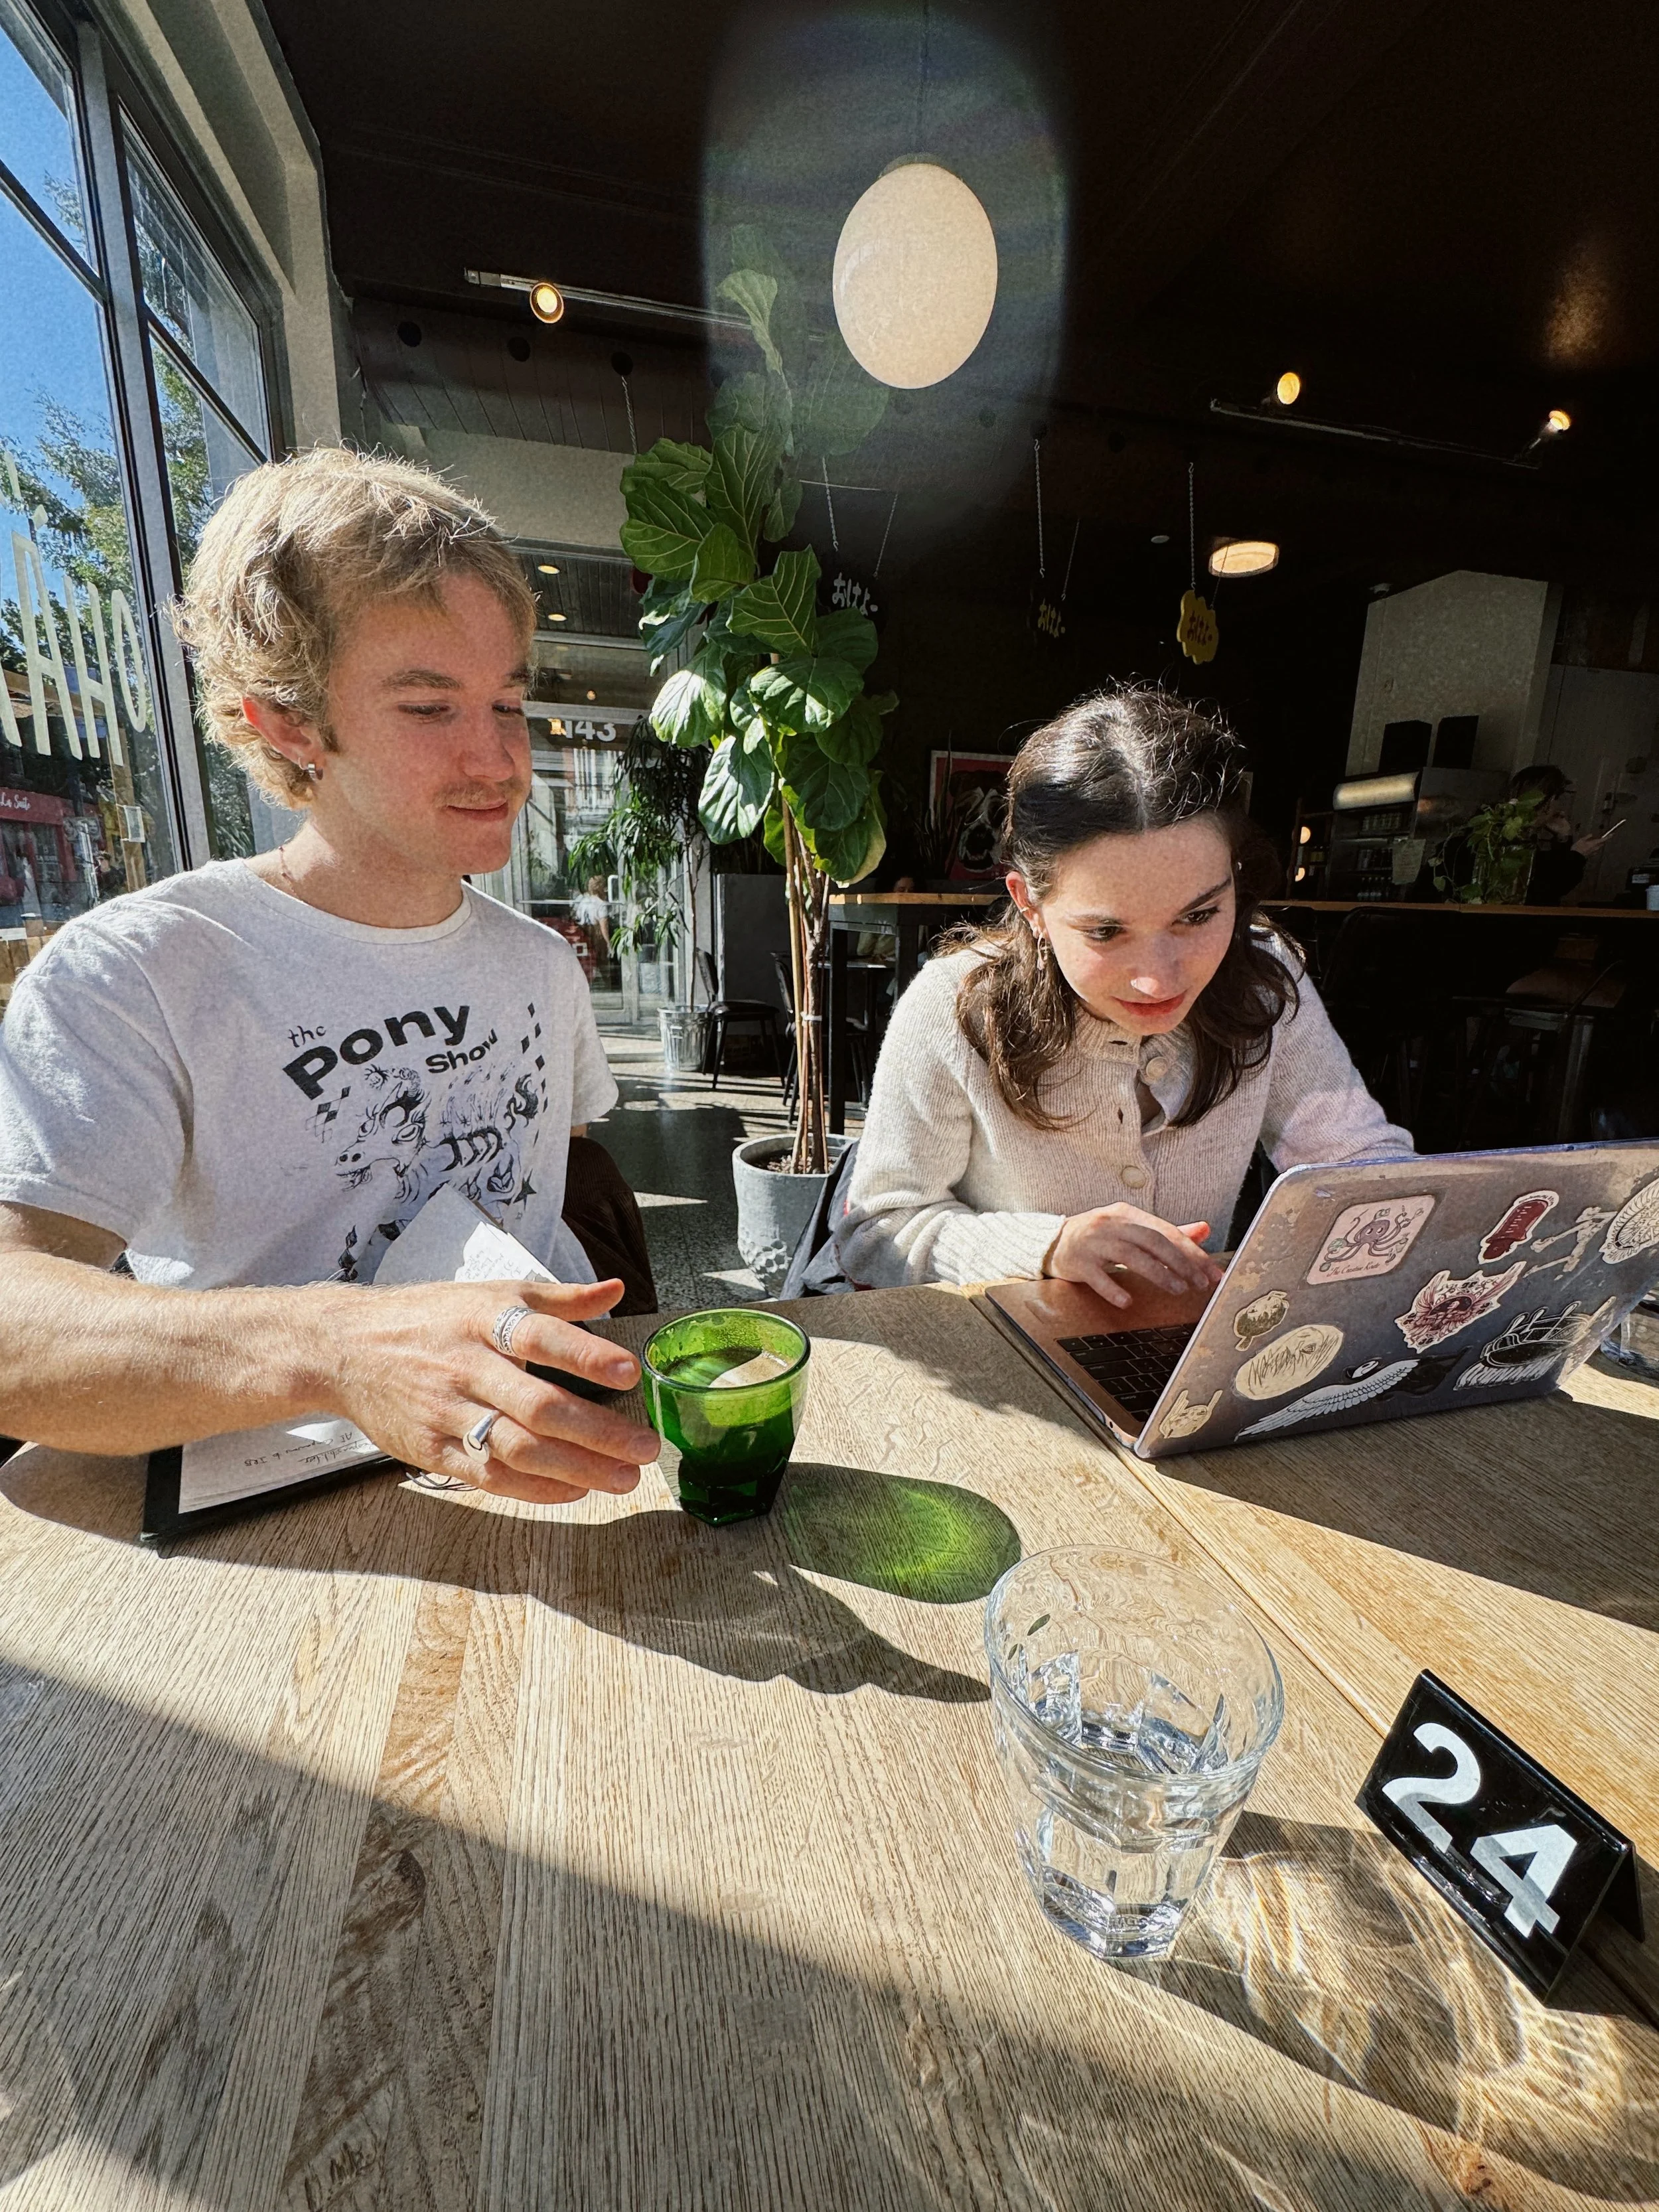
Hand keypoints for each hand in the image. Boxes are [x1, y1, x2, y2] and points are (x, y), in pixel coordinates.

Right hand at [320, 1276, 658, 1505]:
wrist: (345, 1348)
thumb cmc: (430, 1318)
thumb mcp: (491, 1293)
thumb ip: (559, 1298)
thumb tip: (617, 1291)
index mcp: (484, 1319)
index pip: (541, 1336)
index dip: (587, 1355)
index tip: (629, 1373)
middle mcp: (466, 1365)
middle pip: (537, 1404)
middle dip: (598, 1432)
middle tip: (644, 1448)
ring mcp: (446, 1411)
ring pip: (517, 1448)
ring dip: (576, 1469)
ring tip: (622, 1478)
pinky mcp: (430, 1449)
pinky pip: (488, 1476)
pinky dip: (535, 1488)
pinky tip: (574, 1489)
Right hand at [1046, 1206, 1223, 1310]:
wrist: (1054, 1241)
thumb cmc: (1100, 1237)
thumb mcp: (1132, 1229)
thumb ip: (1167, 1232)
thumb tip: (1205, 1230)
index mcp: (1128, 1214)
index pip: (1166, 1231)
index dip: (1192, 1252)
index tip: (1211, 1272)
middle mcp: (1112, 1224)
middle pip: (1152, 1241)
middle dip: (1180, 1263)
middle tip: (1200, 1283)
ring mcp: (1093, 1242)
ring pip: (1130, 1256)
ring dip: (1157, 1273)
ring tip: (1178, 1289)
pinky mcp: (1077, 1261)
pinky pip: (1097, 1277)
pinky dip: (1112, 1289)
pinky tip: (1126, 1302)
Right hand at [1572, 828, 1614, 855]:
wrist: (1575, 858)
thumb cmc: (1578, 848)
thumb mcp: (1581, 840)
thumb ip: (1587, 837)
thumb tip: (1591, 835)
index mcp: (1594, 843)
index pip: (1604, 839)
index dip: (1609, 837)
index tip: (1612, 834)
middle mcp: (1596, 848)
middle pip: (1602, 843)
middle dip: (1601, 840)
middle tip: (1597, 838)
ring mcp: (1594, 852)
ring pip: (1598, 847)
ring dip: (1596, 844)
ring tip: (1590, 843)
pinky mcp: (1592, 855)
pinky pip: (1595, 850)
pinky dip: (1593, 848)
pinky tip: (1588, 847)